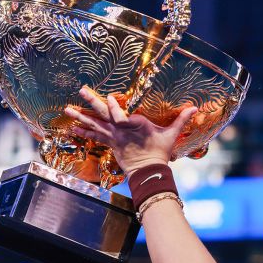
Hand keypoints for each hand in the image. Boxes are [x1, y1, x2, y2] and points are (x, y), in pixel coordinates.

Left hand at [64, 86, 197, 174]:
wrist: (149, 172)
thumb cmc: (159, 152)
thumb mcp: (171, 134)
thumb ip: (181, 120)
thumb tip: (195, 108)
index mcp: (136, 125)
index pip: (122, 115)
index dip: (115, 107)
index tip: (110, 97)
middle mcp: (121, 130)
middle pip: (105, 114)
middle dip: (92, 101)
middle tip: (81, 90)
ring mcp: (114, 137)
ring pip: (95, 124)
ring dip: (80, 116)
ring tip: (67, 108)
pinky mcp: (110, 144)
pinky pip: (94, 136)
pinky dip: (83, 132)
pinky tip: (71, 128)